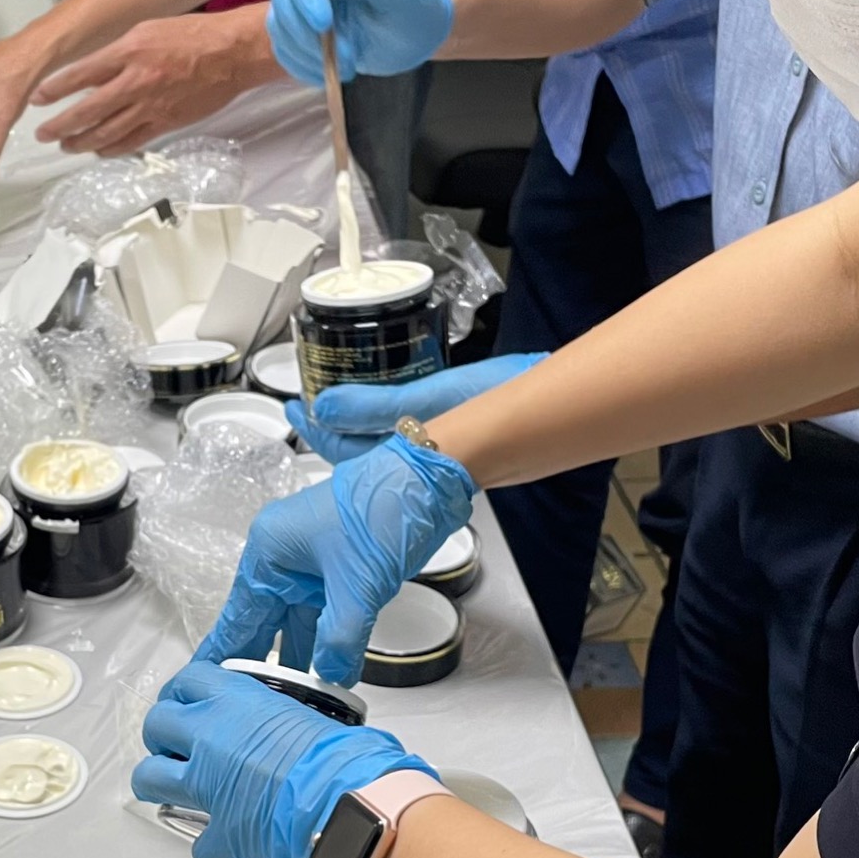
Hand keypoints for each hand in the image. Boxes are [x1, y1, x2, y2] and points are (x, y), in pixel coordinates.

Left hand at [33, 9, 280, 159]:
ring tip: (66, 146)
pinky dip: (112, 149)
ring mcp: (151, 106)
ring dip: (81, 142)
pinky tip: (98, 152)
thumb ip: (118, 52)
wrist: (230, 54)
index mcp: (129, 52)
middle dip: (60, 125)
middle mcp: (136, 82)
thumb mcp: (146, 30)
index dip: (55, 89)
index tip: (38, 98)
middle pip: (88, 110)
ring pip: (107, 132)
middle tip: (44, 133)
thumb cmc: (194, 37)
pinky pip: (132, 142)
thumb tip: (94, 70)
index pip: (81, 74)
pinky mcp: (165, 123)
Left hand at [135, 662, 433, 857]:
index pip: (187, 682)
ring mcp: (206, 787)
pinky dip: (210, 847)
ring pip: (148, 778)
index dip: (183, 692)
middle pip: (156, 726)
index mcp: (234, 702)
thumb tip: (295, 728)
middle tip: (176, 742)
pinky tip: (223, 844)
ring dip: (157, 782)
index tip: (186, 699)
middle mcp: (209, 739)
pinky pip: (199, 844)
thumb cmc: (343, 758)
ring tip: (173, 786)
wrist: (348, 801)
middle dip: (161, 735)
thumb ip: (285, 717)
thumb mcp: (311, 715)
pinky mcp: (219, 832)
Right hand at [195, 434, 476, 684]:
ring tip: (289, 700)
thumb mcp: (358, 584)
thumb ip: (340, 638)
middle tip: (248, 703)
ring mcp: (312, 563)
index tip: (204, 681)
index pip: (239, 617)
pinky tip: (328, 672)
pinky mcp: (341, 570)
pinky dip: (327, 642)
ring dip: (300, 657)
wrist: (429, 479)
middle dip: (263, 663)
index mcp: (269, 552)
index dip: (225, 652)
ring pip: (297, 621)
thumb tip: (331, 676)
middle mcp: (283, 557)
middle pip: (265, 622)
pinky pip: (324, 614)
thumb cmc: (383, 510)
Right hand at [266, 0, 454, 85]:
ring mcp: (302, 2)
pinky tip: (327, 76)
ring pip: (279, 24)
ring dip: (308, 52)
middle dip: (306, 30)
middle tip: (345, 55)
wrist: (416, 34)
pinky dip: (302, 66)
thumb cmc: (413, 0)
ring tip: (349, 66)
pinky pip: (284, 48)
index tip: (324, 21)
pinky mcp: (300, 31)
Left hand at [289, 352, 544, 463]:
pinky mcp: (459, 443)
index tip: (293, 406)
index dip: (315, 430)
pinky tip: (391, 405)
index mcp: (411, 457)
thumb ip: (375, 404)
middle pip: (361, 449)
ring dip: (362, 425)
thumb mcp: (433, 395)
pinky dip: (394, 424)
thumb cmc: (508, 399)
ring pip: (387, 444)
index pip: (345, 450)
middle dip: (334, 427)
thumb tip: (323, 407)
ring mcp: (441, 454)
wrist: (566, 406)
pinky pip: (413, 438)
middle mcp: (421, 462)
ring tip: (339, 397)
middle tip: (308, 399)